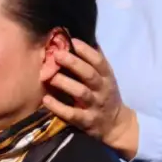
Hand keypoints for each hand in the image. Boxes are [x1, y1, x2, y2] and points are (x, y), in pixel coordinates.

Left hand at [42, 39, 139, 159]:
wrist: (115, 125)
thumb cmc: (104, 94)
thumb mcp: (105, 77)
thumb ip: (94, 60)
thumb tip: (80, 36)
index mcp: (106, 77)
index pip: (99, 61)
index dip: (87, 51)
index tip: (73, 41)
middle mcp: (102, 90)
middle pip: (89, 75)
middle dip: (74, 63)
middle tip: (57, 54)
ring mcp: (95, 106)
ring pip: (81, 93)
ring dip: (65, 83)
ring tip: (49, 76)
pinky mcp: (87, 121)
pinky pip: (72, 114)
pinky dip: (59, 107)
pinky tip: (46, 99)